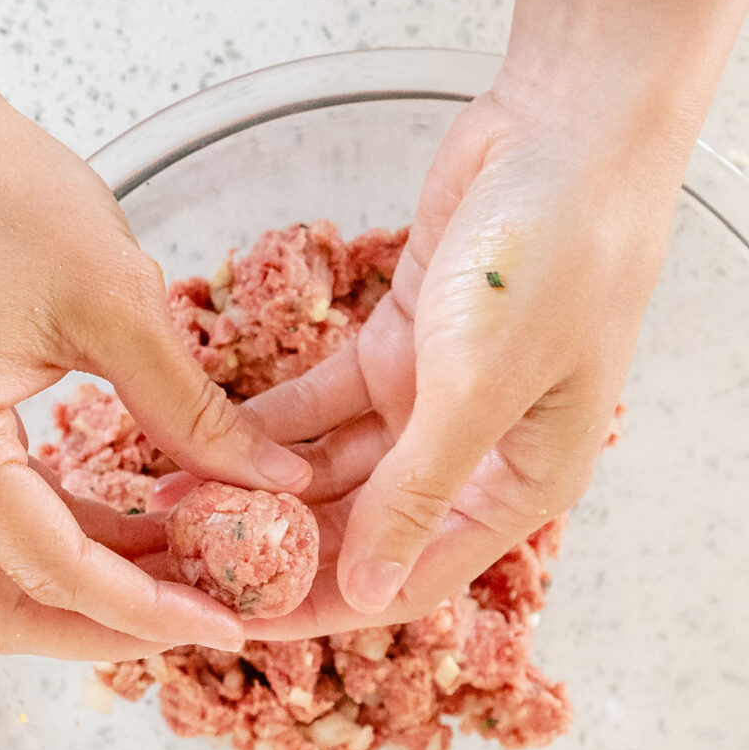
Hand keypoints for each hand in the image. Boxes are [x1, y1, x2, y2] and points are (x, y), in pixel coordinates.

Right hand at [0, 78, 312, 660]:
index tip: (229, 622)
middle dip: (108, 629)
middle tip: (206, 618)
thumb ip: (194, 412)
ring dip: (83, 590)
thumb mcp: (118, 302)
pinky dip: (55, 543)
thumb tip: (274, 488)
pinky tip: (136, 529)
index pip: (52, 569)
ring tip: (187, 572)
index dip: (147, 610)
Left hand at [237, 83, 684, 636]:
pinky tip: (199, 443)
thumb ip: (417, 491)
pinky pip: (324, 405)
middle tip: (186, 565)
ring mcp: (437, 396)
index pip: (410, 576)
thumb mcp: (479, 388)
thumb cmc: (555, 258)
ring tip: (176, 509)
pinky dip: (270, 425)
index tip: (237, 620)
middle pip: (365, 530)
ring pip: (336, 470)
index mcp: (523, 484)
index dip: (324, 605)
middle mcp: (480, 452)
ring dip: (261, 489)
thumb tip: (366, 591)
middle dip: (280, 551)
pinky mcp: (404, 342)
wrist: (572, 129)